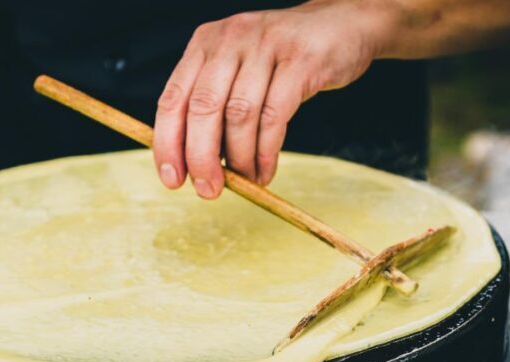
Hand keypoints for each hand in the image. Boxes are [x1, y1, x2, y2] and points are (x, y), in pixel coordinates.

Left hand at [153, 0, 395, 198]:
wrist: (342, 24)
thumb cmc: (283, 58)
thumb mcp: (238, 68)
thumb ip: (215, 106)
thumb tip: (194, 164)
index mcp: (204, 44)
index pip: (172, 99)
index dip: (167, 144)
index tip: (172, 179)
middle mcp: (229, 41)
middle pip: (202, 108)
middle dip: (201, 157)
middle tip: (208, 190)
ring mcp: (265, 47)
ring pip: (239, 115)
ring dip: (239, 159)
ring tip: (246, 181)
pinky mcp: (300, 60)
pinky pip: (275, 116)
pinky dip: (266, 151)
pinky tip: (265, 170)